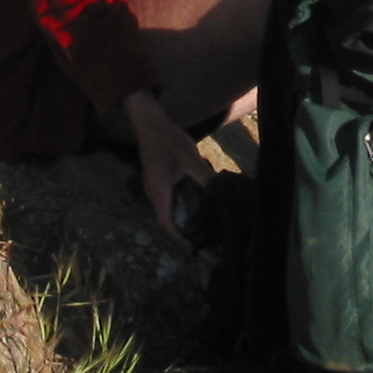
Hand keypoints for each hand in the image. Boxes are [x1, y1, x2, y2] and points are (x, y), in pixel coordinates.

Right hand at [122, 88, 211, 246]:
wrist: (150, 122)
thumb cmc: (169, 140)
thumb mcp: (191, 159)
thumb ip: (206, 178)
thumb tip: (222, 195)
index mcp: (159, 191)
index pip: (167, 223)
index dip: (179, 239)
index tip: (193, 250)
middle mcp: (153, 193)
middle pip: (167, 221)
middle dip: (183, 233)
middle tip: (203, 241)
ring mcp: (153, 187)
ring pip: (167, 211)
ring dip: (181, 221)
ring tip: (202, 227)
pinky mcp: (157, 181)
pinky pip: (168, 201)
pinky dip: (181, 208)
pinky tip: (196, 205)